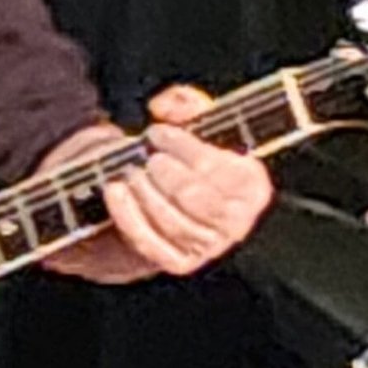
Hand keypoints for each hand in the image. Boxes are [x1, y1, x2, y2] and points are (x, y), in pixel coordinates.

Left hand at [101, 83, 272, 276]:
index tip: (157, 133)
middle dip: (165, 174)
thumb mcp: (196, 125)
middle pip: (196, 198)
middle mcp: (237, 221)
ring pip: (173, 222)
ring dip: (145, 194)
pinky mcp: (179, 263)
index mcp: (251, 185)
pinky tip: (115, 194)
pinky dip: (129, 217)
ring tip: (130, 174)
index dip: (183, 149)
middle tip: (147, 160)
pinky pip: (152, 244)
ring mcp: (208, 246)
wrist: (171, 203)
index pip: (218, 169)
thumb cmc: (189, 161)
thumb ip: (187, 104)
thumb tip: (165, 106)